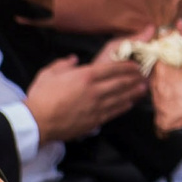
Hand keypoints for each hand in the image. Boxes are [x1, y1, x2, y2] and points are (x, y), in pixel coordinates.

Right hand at [25, 52, 148, 142]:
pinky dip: (124, 106)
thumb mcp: (49, 73)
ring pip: (121, 98)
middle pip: (121, 83)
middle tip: (144, 75)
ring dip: (134, 92)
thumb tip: (74, 59)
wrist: (37, 122)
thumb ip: (63, 64)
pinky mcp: (95, 120)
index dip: (127, 66)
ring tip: (143, 88)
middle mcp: (95, 90)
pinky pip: (114, 112)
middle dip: (134, 78)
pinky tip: (130, 103)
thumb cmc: (41, 96)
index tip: (135, 64)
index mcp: (85, 76)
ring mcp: (97, 107)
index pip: (112, 69)